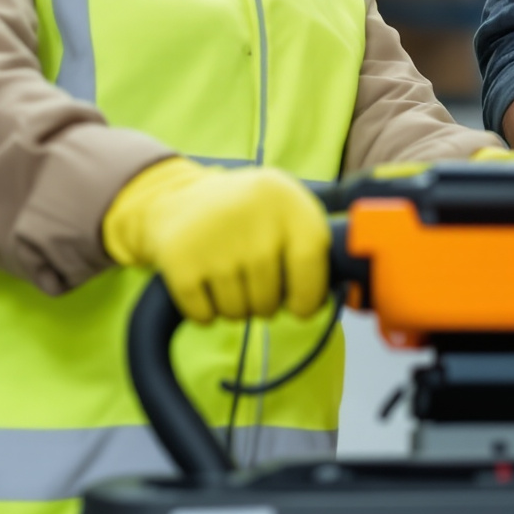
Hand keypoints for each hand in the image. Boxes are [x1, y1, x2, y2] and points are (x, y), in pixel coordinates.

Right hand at [101, 159, 330, 323]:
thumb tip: (338, 296)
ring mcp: (214, 242)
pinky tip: (202, 280)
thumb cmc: (247, 214)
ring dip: (234, 307)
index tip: (299, 303)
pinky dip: (204, 311)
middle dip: (263, 302)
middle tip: (249, 276)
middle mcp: (254, 221)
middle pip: (270, 302)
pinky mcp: (180, 263)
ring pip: (238, 314)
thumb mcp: (286, 210)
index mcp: (288, 203)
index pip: (312, 271)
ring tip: (226, 274)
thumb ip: (314, 247)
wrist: (176, 196)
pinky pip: (204, 317)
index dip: (308, 298)